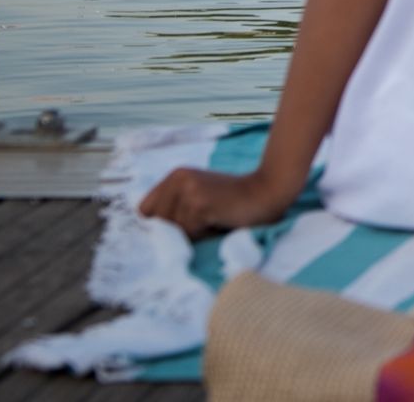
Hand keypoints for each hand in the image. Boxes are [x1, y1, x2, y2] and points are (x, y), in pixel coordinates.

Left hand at [139, 165, 300, 235]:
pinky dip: (203, 235)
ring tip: (214, 222)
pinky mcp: (199, 202)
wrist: (269, 191)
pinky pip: (189, 232)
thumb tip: (150, 237)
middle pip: (156, 223)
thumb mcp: (199, 198)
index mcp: (175, 176)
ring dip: (192, 234)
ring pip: (173, 230)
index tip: (177, 230)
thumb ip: (176, 209)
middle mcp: (177, 178)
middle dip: (176, 232)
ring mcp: (187, 189)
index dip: (159, 225)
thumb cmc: (235, 202)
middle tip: (203, 225)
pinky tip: (220, 222)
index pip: (144, 210)